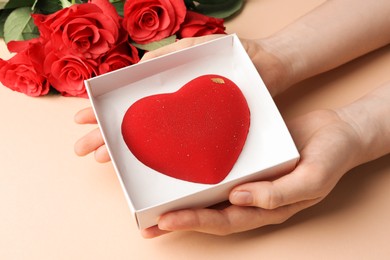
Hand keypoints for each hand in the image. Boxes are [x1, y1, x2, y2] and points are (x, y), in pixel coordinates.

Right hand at [74, 35, 288, 161]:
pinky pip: (182, 149)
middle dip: (106, 136)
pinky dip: (162, 157)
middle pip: (134, 123)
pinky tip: (146, 165)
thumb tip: (139, 68)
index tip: (82, 120)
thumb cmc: (236, 54)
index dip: (104, 110)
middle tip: (83, 149)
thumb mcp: (201, 46)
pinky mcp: (209, 136)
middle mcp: (174, 109)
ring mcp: (189, 124)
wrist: (272, 67)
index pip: (129, 101)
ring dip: (126, 149)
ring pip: (153, 139)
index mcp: (167, 88)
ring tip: (102, 159)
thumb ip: (171, 53)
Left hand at [141, 109, 360, 237]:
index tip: (167, 220)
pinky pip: (217, 170)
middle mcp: (250, 197)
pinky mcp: (243, 160)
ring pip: (209, 193)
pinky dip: (196, 175)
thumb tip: (238, 198)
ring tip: (152, 206)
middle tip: (147, 223)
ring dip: (181, 200)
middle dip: (178, 219)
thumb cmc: (330, 158)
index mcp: (265, 207)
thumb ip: (278, 194)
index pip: (224, 220)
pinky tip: (178, 172)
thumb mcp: (312, 179)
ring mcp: (246, 179)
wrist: (337, 132)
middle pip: (209, 212)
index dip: (196, 221)